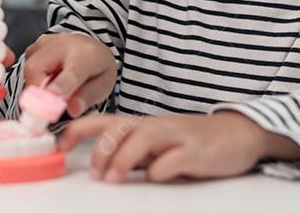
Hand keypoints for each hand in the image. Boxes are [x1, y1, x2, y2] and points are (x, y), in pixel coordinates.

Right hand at [22, 32, 115, 117]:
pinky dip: (33, 77)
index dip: (58, 88)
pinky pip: (26, 64)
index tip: (52, 100)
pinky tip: (48, 78)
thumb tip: (72, 109)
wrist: (92, 48)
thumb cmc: (97, 68)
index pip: (69, 74)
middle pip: (37, 68)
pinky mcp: (36, 44)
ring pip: (28, 68)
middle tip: (49, 104)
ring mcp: (47, 41)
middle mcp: (64, 43)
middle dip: (38, 91)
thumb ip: (87, 98)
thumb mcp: (103, 86)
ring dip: (36, 85)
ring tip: (54, 87)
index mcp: (87, 55)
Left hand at [57, 111, 299, 182]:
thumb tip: (101, 169)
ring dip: (124, 157)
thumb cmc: (192, 142)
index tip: (59, 144)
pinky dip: (164, 167)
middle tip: (94, 174)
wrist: (239, 134)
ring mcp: (177, 136)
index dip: (79, 130)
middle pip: (120, 127)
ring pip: (144, 137)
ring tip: (113, 178)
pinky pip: (177, 157)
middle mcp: (156, 126)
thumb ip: (132, 154)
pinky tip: (157, 176)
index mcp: (142, 125)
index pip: (103, 121)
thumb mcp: (157, 147)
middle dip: (102, 149)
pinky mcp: (198, 151)